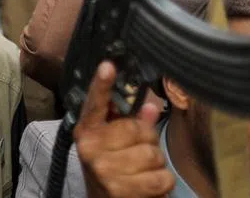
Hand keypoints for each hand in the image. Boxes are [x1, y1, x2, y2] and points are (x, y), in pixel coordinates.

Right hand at [75, 61, 173, 197]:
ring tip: (142, 172)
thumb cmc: (112, 170)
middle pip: (139, 129)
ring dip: (156, 165)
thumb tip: (150, 106)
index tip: (108, 65)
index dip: (102, 84)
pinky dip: (162, 183)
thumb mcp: (114, 145)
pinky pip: (161, 177)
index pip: (95, 104)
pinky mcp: (120, 190)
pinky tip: (148, 186)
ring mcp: (104, 169)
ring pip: (153, 154)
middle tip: (137, 153)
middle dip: (148, 141)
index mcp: (87, 131)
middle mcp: (91, 148)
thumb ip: (130, 124)